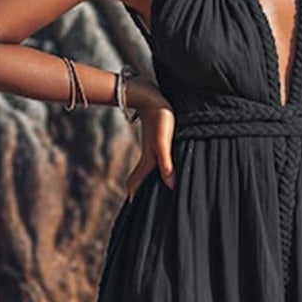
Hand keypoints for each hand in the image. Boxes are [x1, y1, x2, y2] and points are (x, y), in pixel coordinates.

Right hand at [125, 80, 175, 197]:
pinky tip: (163, 163)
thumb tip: (170, 186)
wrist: (151, 96)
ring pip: (149, 166)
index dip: (134, 193)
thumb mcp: (164, 144)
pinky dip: (158, 165)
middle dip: (139, 188)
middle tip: (139, 200)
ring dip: (148, 177)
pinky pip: (157, 157)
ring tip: (154, 186)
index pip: (136, 181)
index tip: (131, 205)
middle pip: (141, 176)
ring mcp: (152, 146)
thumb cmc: (160, 118)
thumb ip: (166, 164)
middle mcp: (149, 154)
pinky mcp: (157, 137)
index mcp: (149, 159)